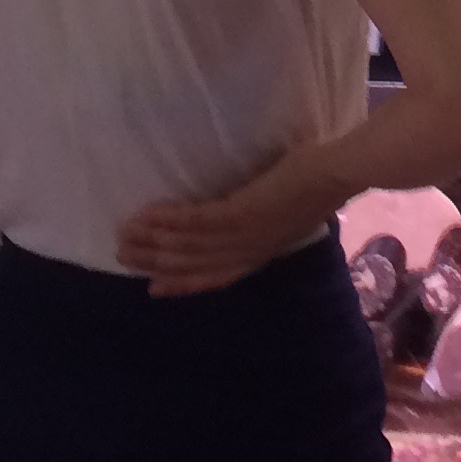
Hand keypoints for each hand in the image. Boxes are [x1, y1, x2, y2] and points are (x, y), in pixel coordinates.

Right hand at [114, 157, 329, 296]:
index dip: (183, 284)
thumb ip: (266, 220)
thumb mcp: (288, 214)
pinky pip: (196, 222)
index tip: (153, 289)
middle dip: (156, 263)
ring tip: (123, 237)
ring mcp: (243, 234)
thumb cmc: (318, 182)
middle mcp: (247, 250)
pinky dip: (168, 222)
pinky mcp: (240, 213)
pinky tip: (146, 216)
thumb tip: (248, 212)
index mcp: (260, 253)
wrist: (337, 173)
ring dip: (153, 243)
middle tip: (123, 258)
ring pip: (188, 247)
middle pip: (193, 264)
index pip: (215, 276)